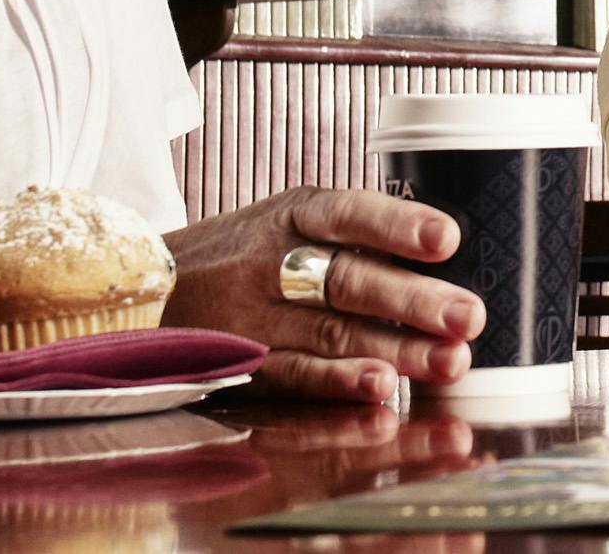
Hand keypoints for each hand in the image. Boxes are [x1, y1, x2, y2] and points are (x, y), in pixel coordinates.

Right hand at [162, 185, 483, 402]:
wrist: (140, 291)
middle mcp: (270, 263)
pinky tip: (380, 394)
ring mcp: (251, 319)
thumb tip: (446, 262)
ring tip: (449, 363)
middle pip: (348, 281)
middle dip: (414, 301)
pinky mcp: (239, 367)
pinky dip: (338, 388)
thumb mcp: (285, 224)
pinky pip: (293, 378)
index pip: (346, 214)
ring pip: (331, 335)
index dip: (396, 225)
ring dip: (395, 351)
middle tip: (468, 317)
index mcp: (290, 216)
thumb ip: (351, 240)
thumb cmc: (240, 255)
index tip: (448, 238)